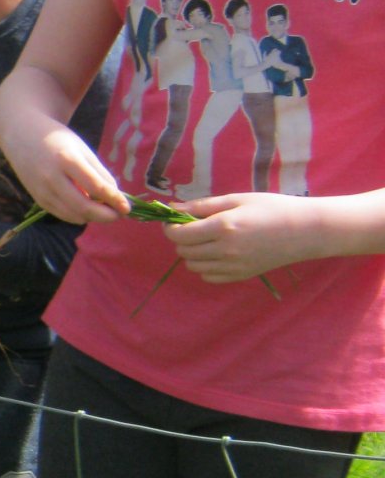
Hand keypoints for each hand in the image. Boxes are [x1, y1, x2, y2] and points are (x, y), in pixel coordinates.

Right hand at [0, 113, 130, 225]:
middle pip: (83, 207)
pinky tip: (87, 209)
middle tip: (119, 214)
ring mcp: (42, 191)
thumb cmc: (58, 140)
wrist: (22, 135)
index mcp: (67, 160)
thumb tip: (115, 198)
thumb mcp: (83, 150)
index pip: (96, 187)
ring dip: (92, 217)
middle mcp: (52, 178)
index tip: (128, 208)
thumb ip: (99, 174)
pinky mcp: (37, 199)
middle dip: (106, 215)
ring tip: (105, 210)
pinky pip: (62, 214)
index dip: (114, 200)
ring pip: (73, 215)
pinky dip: (78, 216)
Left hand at [170, 193, 318, 283]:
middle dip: (181, 239)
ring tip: (206, 240)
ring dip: (192, 253)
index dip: (171, 227)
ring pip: (193, 266)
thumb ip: (203, 206)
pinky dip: (206, 267)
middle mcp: (225, 250)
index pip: (180, 234)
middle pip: (183, 251)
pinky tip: (217, 254)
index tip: (176, 221)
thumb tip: (173, 208)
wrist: (306, 231)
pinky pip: (209, 277)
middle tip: (193, 228)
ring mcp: (233, 266)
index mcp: (224, 227)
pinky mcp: (241, 276)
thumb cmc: (273, 208)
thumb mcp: (238, 199)